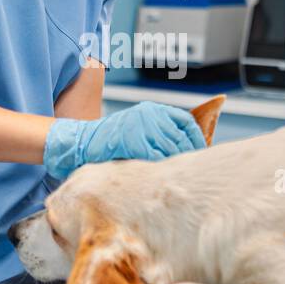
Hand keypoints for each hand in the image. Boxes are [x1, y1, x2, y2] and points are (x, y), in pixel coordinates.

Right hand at [44, 101, 206, 178]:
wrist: (84, 142)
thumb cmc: (112, 139)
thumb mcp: (138, 125)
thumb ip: (159, 130)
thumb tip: (185, 147)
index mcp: (153, 109)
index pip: (185, 121)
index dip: (196, 138)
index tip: (200, 151)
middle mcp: (150, 115)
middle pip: (181, 137)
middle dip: (188, 154)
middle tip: (192, 168)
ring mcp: (142, 127)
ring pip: (171, 148)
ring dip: (177, 162)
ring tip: (180, 174)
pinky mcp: (134, 142)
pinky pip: (157, 156)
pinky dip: (163, 166)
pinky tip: (163, 174)